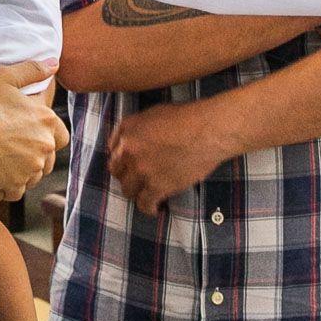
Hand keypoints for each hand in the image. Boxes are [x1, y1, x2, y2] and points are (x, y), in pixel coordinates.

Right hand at [0, 61, 66, 196]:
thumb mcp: (4, 77)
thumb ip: (33, 70)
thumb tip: (54, 64)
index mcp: (47, 119)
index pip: (61, 134)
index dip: (47, 134)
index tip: (29, 133)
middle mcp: (44, 145)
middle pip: (48, 156)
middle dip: (35, 153)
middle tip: (12, 147)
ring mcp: (31, 167)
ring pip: (34, 173)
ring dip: (24, 170)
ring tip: (3, 159)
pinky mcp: (15, 184)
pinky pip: (18, 189)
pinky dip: (9, 185)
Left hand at [107, 101, 230, 213]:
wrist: (208, 132)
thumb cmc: (188, 117)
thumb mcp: (156, 112)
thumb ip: (138, 128)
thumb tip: (136, 141)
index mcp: (128, 130)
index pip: (112, 150)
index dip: (121, 158)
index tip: (128, 164)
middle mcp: (129, 150)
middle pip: (117, 171)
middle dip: (127, 175)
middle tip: (138, 178)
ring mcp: (141, 170)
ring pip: (128, 190)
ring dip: (137, 191)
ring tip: (147, 193)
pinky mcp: (156, 187)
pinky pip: (144, 204)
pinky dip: (149, 208)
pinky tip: (155, 208)